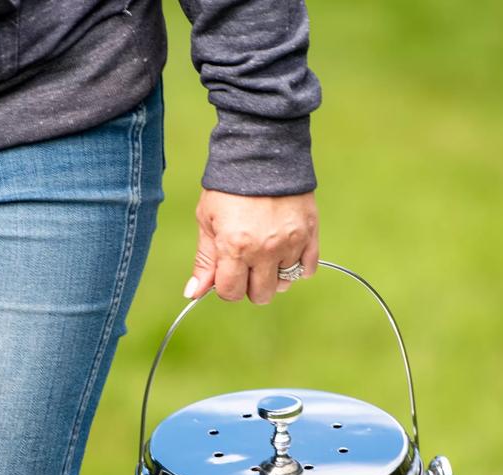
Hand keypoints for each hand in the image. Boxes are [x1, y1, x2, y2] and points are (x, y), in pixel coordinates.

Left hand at [183, 189, 318, 304]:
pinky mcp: (310, 234)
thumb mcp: (207, 220)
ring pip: (284, 284)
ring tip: (267, 252)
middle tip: (247, 263)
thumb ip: (204, 260)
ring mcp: (290, 243)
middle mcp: (265, 250)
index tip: (227, 271)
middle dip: (250, 285)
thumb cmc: (229, 185)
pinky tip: (285, 250)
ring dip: (274, 275)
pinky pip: (307, 269)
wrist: (262, 150)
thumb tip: (192, 294)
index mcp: (235, 247)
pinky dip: (297, 266)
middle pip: (260, 295)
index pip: (231, 293)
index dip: (226, 286)